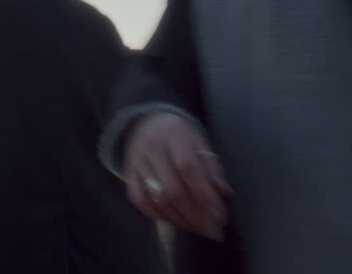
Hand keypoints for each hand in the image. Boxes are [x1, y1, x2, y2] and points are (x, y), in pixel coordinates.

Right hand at [122, 111, 230, 240]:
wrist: (146, 122)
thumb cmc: (179, 135)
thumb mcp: (198, 141)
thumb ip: (211, 165)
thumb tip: (223, 192)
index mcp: (174, 133)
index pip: (189, 168)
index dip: (205, 194)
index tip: (221, 214)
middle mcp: (152, 146)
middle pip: (173, 189)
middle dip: (196, 215)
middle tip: (213, 230)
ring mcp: (137, 161)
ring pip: (158, 199)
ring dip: (181, 219)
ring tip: (199, 229)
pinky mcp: (128, 173)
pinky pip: (139, 200)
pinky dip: (156, 214)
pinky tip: (174, 220)